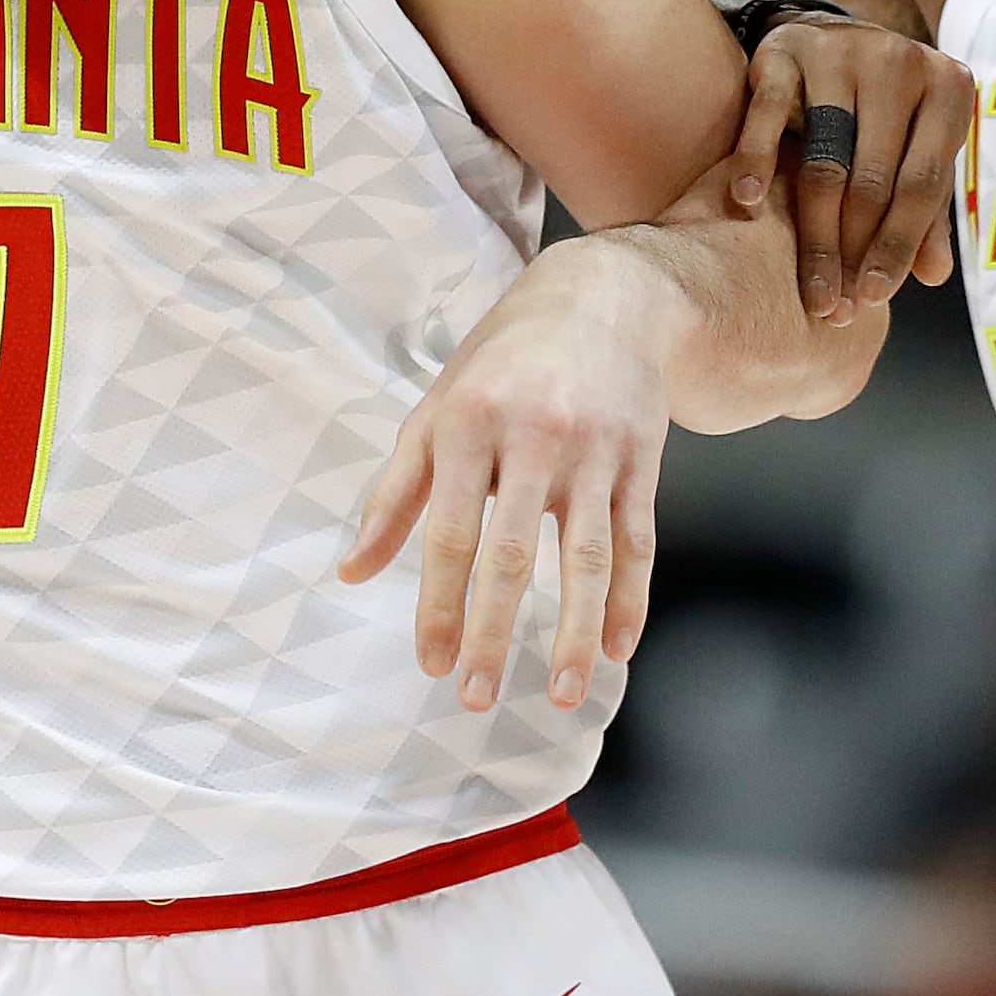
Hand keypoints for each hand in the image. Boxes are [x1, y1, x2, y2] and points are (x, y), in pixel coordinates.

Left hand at [337, 238, 678, 713]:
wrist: (602, 299)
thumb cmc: (501, 365)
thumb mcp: (436, 412)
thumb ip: (395, 495)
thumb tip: (352, 572)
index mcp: (470, 424)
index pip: (449, 534)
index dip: (438, 603)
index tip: (429, 661)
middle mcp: (534, 437)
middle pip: (512, 555)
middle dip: (491, 633)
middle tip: (473, 696)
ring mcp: (595, 450)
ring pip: (586, 558)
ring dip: (574, 634)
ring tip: (562, 694)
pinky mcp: (642, 459)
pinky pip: (638, 542)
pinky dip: (630, 600)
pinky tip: (618, 649)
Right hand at [729, 13, 972, 322]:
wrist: (830, 36)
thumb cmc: (885, 111)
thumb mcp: (917, 149)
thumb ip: (926, 208)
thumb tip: (933, 275)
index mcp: (949, 89)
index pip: (925, 184)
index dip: (898, 247)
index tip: (873, 298)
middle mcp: (901, 63)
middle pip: (873, 180)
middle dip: (854, 252)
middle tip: (835, 306)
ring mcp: (842, 52)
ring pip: (826, 161)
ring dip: (814, 232)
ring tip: (807, 285)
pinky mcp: (786, 52)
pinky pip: (770, 115)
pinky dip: (757, 160)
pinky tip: (748, 202)